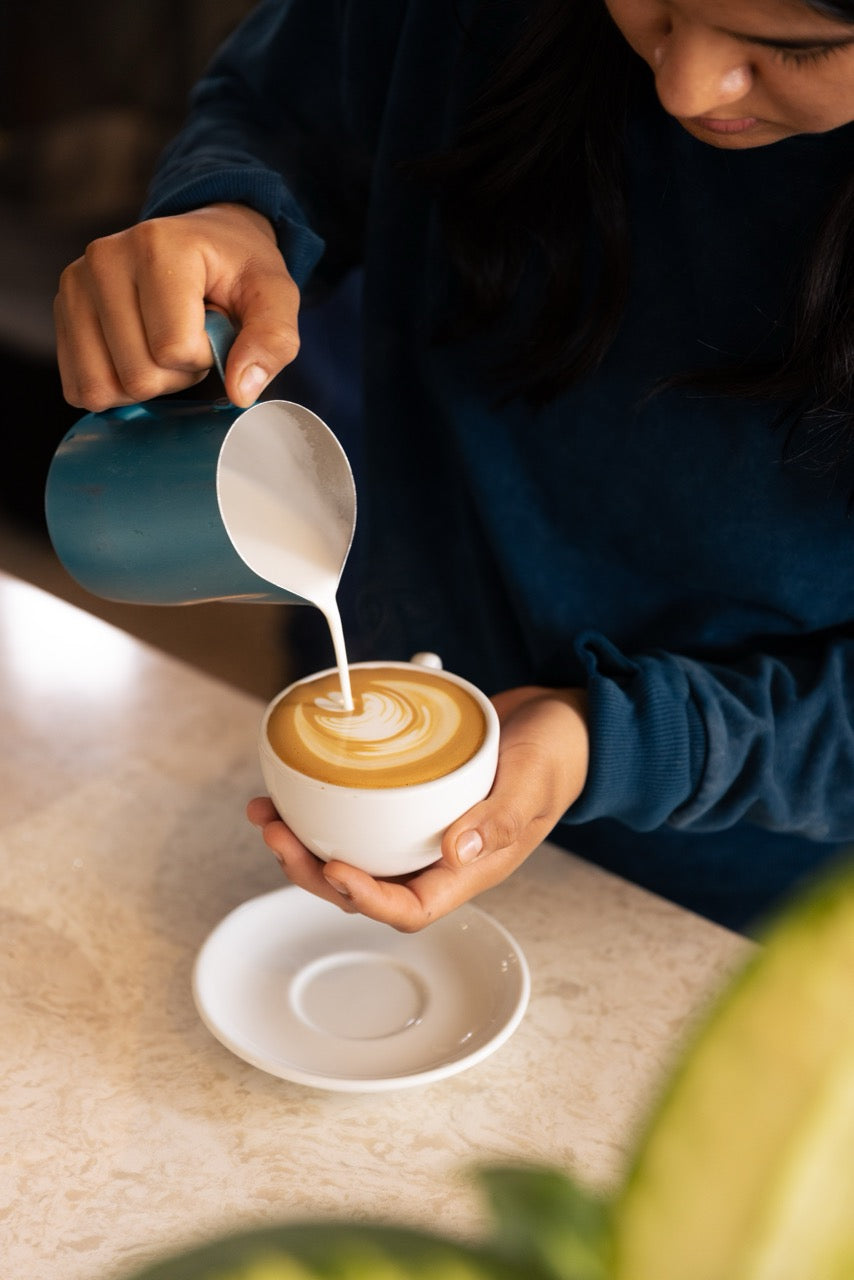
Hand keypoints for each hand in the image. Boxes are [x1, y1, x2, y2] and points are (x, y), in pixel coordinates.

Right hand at [54, 202, 299, 409]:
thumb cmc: (238, 271)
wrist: (206, 242)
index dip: (203, 357)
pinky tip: (136, 354)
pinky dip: (114, 388)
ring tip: (162, 343)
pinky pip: (79, 387)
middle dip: (174, 374)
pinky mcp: (62, 312)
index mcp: (158, 246)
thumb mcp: (275, 296)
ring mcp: (75, 285)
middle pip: (137, 376)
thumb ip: (272, 340)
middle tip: (188, 338)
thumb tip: (241, 392)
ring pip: (102, 387)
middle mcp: (105, 258)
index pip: (173, 350)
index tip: (211, 327)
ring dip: (143, 383)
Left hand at [246, 684, 588, 930]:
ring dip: (306, 841)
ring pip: (354, 853)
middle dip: (311, 869)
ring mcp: (423, 829)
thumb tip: (455, 850)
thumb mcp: (533, 781)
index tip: (331, 865)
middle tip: (276, 831)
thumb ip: (499, 819)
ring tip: (269, 813)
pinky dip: (326, 808)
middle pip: (364, 888)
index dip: (364, 898)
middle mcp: (440, 857)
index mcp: (470, 869)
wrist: (562, 721)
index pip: (408, 908)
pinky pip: (361, 816)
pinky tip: (299, 788)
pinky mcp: (411, 798)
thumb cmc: (557, 755)